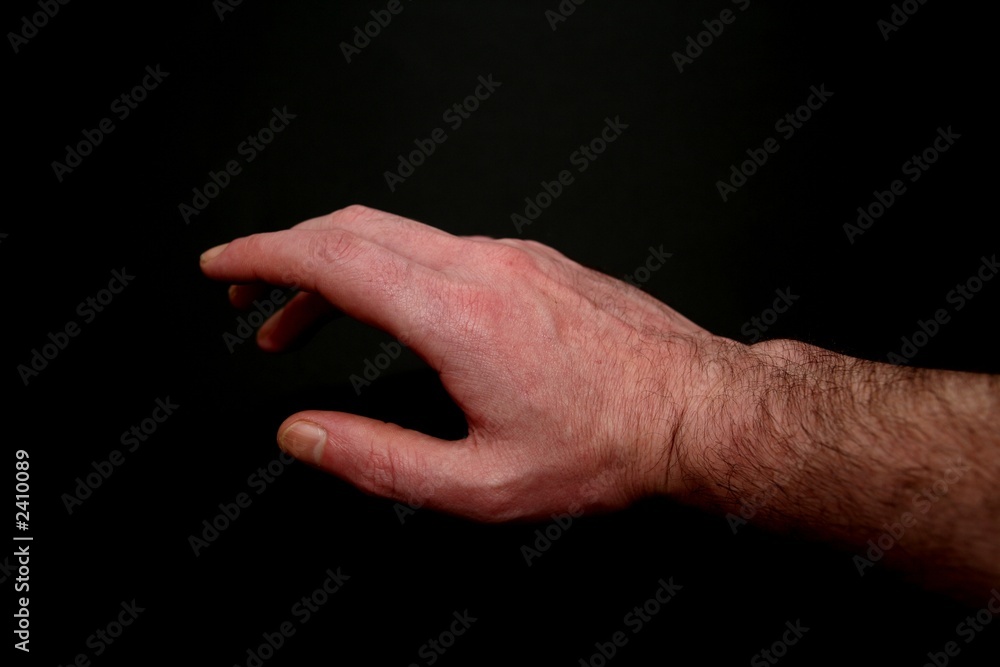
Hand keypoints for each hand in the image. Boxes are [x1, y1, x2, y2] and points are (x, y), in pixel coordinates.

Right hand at [199, 205, 745, 520]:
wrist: (695, 409)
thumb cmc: (605, 447)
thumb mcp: (479, 484)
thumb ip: (376, 460)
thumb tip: (303, 435)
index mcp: (458, 317)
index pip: (331, 259)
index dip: (261, 256)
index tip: (221, 265)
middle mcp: (481, 268)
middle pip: (352, 229)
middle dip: (284, 253)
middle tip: (246, 292)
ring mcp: (510, 256)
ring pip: (395, 234)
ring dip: (335, 266)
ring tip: (299, 319)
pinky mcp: (531, 260)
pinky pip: (438, 245)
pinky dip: (387, 266)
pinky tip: (387, 310)